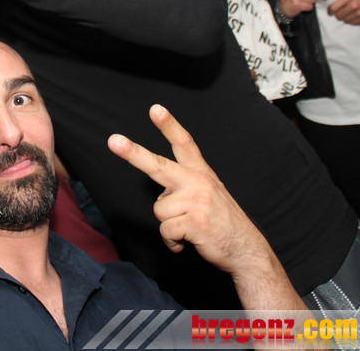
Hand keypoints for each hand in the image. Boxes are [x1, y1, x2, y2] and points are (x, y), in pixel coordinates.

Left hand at [107, 105, 268, 273]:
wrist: (246, 250)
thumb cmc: (221, 223)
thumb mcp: (207, 196)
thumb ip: (184, 188)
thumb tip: (162, 195)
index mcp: (200, 173)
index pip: (184, 144)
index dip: (170, 125)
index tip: (155, 109)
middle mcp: (198, 182)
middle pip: (158, 165)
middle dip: (133, 153)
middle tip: (113, 140)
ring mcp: (198, 201)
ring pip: (159, 210)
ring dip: (169, 225)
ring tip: (189, 228)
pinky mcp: (196, 222)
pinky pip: (166, 231)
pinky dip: (173, 242)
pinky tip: (188, 241)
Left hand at [327, 0, 359, 24]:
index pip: (333, 8)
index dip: (330, 10)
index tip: (330, 10)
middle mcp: (354, 6)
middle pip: (338, 16)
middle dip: (336, 14)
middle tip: (338, 12)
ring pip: (345, 20)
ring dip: (343, 18)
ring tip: (345, 13)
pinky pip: (353, 23)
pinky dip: (351, 20)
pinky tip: (352, 16)